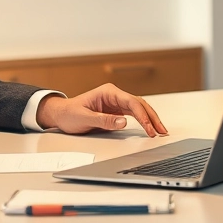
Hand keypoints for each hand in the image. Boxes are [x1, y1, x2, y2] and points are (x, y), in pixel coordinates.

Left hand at [35, 84, 169, 136]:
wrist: (61, 115)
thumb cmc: (70, 113)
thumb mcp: (85, 118)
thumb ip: (104, 120)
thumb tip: (123, 122)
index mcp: (108, 92)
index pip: (131, 102)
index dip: (142, 116)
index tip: (149, 128)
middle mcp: (114, 95)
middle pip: (139, 104)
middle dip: (152, 117)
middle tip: (161, 130)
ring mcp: (116, 103)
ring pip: (139, 109)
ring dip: (150, 119)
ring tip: (160, 131)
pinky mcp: (116, 111)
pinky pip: (134, 114)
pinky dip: (143, 121)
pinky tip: (150, 128)